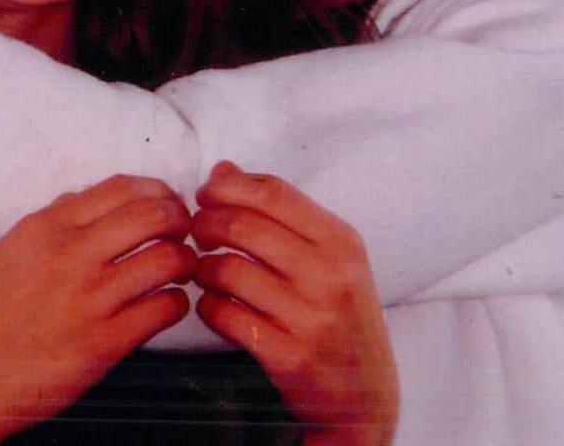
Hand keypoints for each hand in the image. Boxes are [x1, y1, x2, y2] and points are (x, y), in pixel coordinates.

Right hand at [0, 175, 196, 444]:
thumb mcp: (11, 249)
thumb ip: (52, 219)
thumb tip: (88, 197)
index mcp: (48, 227)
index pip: (122, 187)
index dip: (157, 190)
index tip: (166, 201)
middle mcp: (71, 255)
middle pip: (152, 214)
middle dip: (179, 219)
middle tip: (183, 231)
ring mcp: (90, 299)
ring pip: (167, 259)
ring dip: (185, 261)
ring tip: (181, 269)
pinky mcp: (105, 342)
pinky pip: (163, 309)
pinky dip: (176, 303)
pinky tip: (167, 304)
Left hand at [192, 162, 398, 445]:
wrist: (365, 394)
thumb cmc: (341, 314)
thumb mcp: (330, 256)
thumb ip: (280, 211)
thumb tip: (223, 170)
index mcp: (341, 241)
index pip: (273, 192)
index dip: (228, 187)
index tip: (206, 194)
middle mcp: (330, 274)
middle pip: (243, 226)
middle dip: (206, 223)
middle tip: (197, 232)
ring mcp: (310, 316)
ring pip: (228, 269)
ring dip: (203, 267)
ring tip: (205, 271)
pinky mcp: (288, 355)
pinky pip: (224, 315)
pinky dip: (208, 305)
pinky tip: (214, 305)